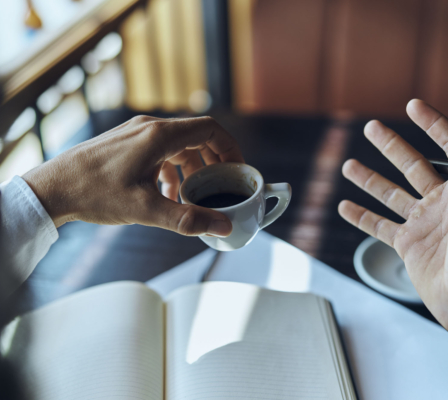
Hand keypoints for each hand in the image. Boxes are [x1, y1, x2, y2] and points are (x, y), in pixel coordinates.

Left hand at [23, 115, 243, 236]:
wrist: (52, 188)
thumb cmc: (93, 193)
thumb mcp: (144, 209)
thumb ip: (187, 218)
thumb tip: (222, 226)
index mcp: (159, 136)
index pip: (209, 130)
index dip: (230, 148)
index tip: (237, 169)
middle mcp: (149, 128)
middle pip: (196, 137)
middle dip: (213, 162)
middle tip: (220, 185)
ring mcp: (136, 134)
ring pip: (178, 145)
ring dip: (191, 169)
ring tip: (194, 196)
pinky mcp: (127, 144)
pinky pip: (161, 152)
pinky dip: (172, 170)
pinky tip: (168, 193)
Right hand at [338, 100, 447, 330]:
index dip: (433, 124)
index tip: (414, 105)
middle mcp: (443, 202)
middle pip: (412, 166)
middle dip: (391, 145)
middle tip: (371, 127)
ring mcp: (424, 224)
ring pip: (392, 195)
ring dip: (370, 179)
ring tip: (348, 165)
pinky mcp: (409, 246)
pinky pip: (380, 227)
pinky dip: (362, 217)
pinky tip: (345, 206)